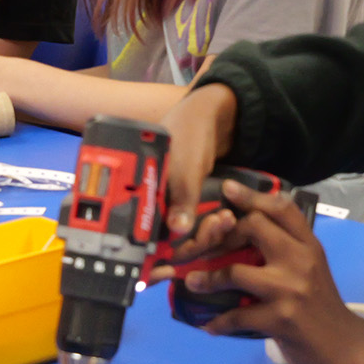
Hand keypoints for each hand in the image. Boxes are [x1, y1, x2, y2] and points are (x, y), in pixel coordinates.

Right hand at [158, 84, 239, 247]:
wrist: (210, 117)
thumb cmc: (189, 133)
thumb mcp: (186, 167)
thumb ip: (182, 197)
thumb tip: (177, 229)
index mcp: (136, 192)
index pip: (142, 234)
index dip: (165, 245)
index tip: (193, 240)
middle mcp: (148, 203)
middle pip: (164, 240)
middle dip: (193, 239)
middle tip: (218, 223)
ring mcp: (167, 205)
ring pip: (183, 236)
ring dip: (206, 234)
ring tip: (226, 219)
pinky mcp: (186, 206)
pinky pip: (195, 227)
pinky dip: (210, 227)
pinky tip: (226, 219)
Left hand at [179, 181, 363, 363]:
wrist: (344, 349)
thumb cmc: (321, 308)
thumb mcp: (312, 270)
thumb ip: (288, 250)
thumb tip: (244, 234)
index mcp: (309, 245)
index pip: (282, 209)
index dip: (252, 196)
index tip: (227, 189)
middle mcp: (301, 260)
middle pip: (254, 227)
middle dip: (221, 234)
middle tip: (202, 247)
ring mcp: (290, 289)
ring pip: (236, 272)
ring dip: (207, 279)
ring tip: (192, 283)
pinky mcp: (280, 319)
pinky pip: (237, 315)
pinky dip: (218, 321)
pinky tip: (209, 326)